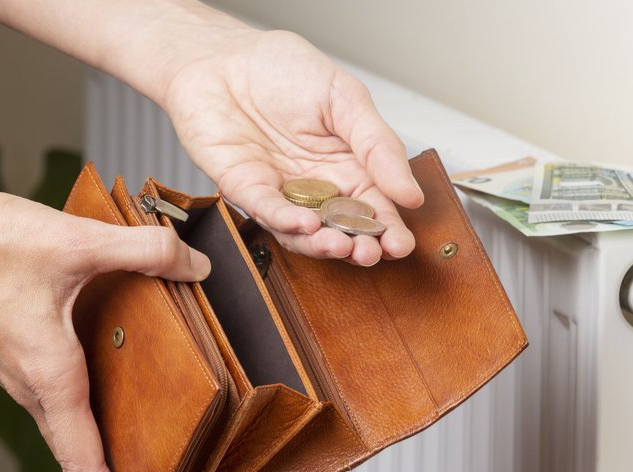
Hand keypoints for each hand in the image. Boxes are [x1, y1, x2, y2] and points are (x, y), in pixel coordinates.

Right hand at [0, 180, 210, 471]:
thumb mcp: (81, 242)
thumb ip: (146, 251)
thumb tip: (194, 265)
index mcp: (48, 369)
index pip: (80, 450)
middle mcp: (27, 379)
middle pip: (72, 442)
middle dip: (107, 461)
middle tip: (150, 461)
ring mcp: (14, 368)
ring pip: (57, 418)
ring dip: (91, 432)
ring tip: (131, 433)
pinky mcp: (10, 350)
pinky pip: (47, 393)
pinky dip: (75, 403)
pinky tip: (100, 379)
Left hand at [163, 29, 424, 265]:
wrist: (224, 56)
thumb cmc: (283, 69)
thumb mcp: (346, 98)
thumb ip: (378, 146)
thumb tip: (409, 193)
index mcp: (347, 164)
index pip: (374, 205)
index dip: (388, 228)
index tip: (400, 244)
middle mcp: (316, 185)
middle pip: (342, 227)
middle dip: (359, 246)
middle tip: (372, 254)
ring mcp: (281, 191)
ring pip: (305, 231)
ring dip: (324, 244)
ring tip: (342, 247)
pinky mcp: (246, 188)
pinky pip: (267, 211)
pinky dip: (286, 221)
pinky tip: (306, 224)